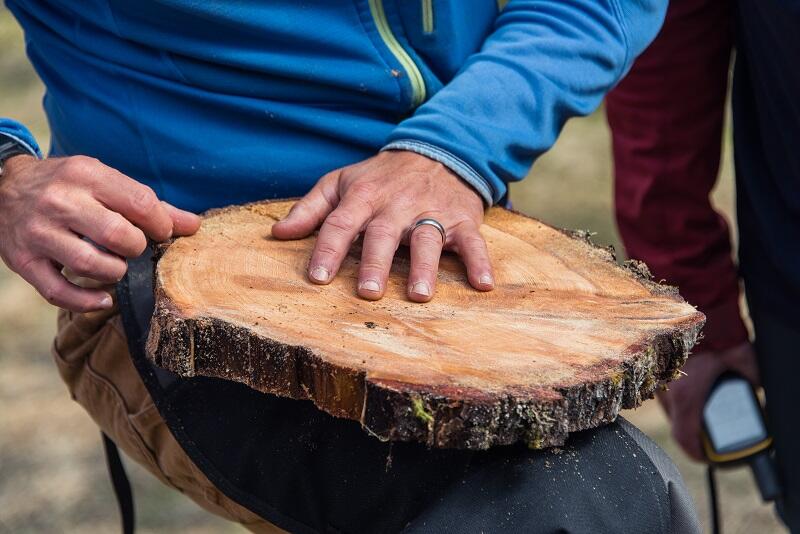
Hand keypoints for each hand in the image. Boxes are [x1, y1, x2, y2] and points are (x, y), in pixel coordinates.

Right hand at [0, 155, 200, 311]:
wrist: (2, 187)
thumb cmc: (67, 186)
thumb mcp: (103, 181)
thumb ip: (148, 204)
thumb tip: (193, 225)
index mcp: (86, 175)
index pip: (140, 203)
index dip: (162, 224)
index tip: (162, 233)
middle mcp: (59, 201)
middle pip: (118, 235)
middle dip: (137, 248)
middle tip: (134, 248)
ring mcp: (38, 233)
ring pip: (90, 264)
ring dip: (115, 272)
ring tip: (117, 266)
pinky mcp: (23, 261)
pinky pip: (59, 292)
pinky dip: (87, 301)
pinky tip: (105, 297)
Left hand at [272, 150, 492, 301]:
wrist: (438, 150)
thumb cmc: (382, 176)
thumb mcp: (343, 182)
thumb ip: (311, 208)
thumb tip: (278, 235)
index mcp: (364, 195)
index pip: (341, 222)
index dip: (328, 249)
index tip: (317, 278)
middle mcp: (397, 204)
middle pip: (383, 233)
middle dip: (376, 262)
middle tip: (368, 292)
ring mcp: (432, 211)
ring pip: (427, 238)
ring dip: (424, 266)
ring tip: (418, 294)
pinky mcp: (462, 218)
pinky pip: (472, 241)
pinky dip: (479, 262)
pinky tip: (482, 285)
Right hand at [658, 341, 758, 460]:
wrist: (693, 305)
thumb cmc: (716, 332)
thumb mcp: (744, 359)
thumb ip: (752, 377)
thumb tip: (757, 386)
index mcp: (687, 396)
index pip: (685, 438)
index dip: (697, 454)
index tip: (708, 457)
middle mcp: (668, 392)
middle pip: (677, 427)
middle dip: (693, 435)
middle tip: (711, 434)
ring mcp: (659, 381)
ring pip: (669, 410)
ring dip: (683, 416)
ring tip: (702, 410)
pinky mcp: (656, 370)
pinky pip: (664, 394)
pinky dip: (677, 399)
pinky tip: (691, 389)